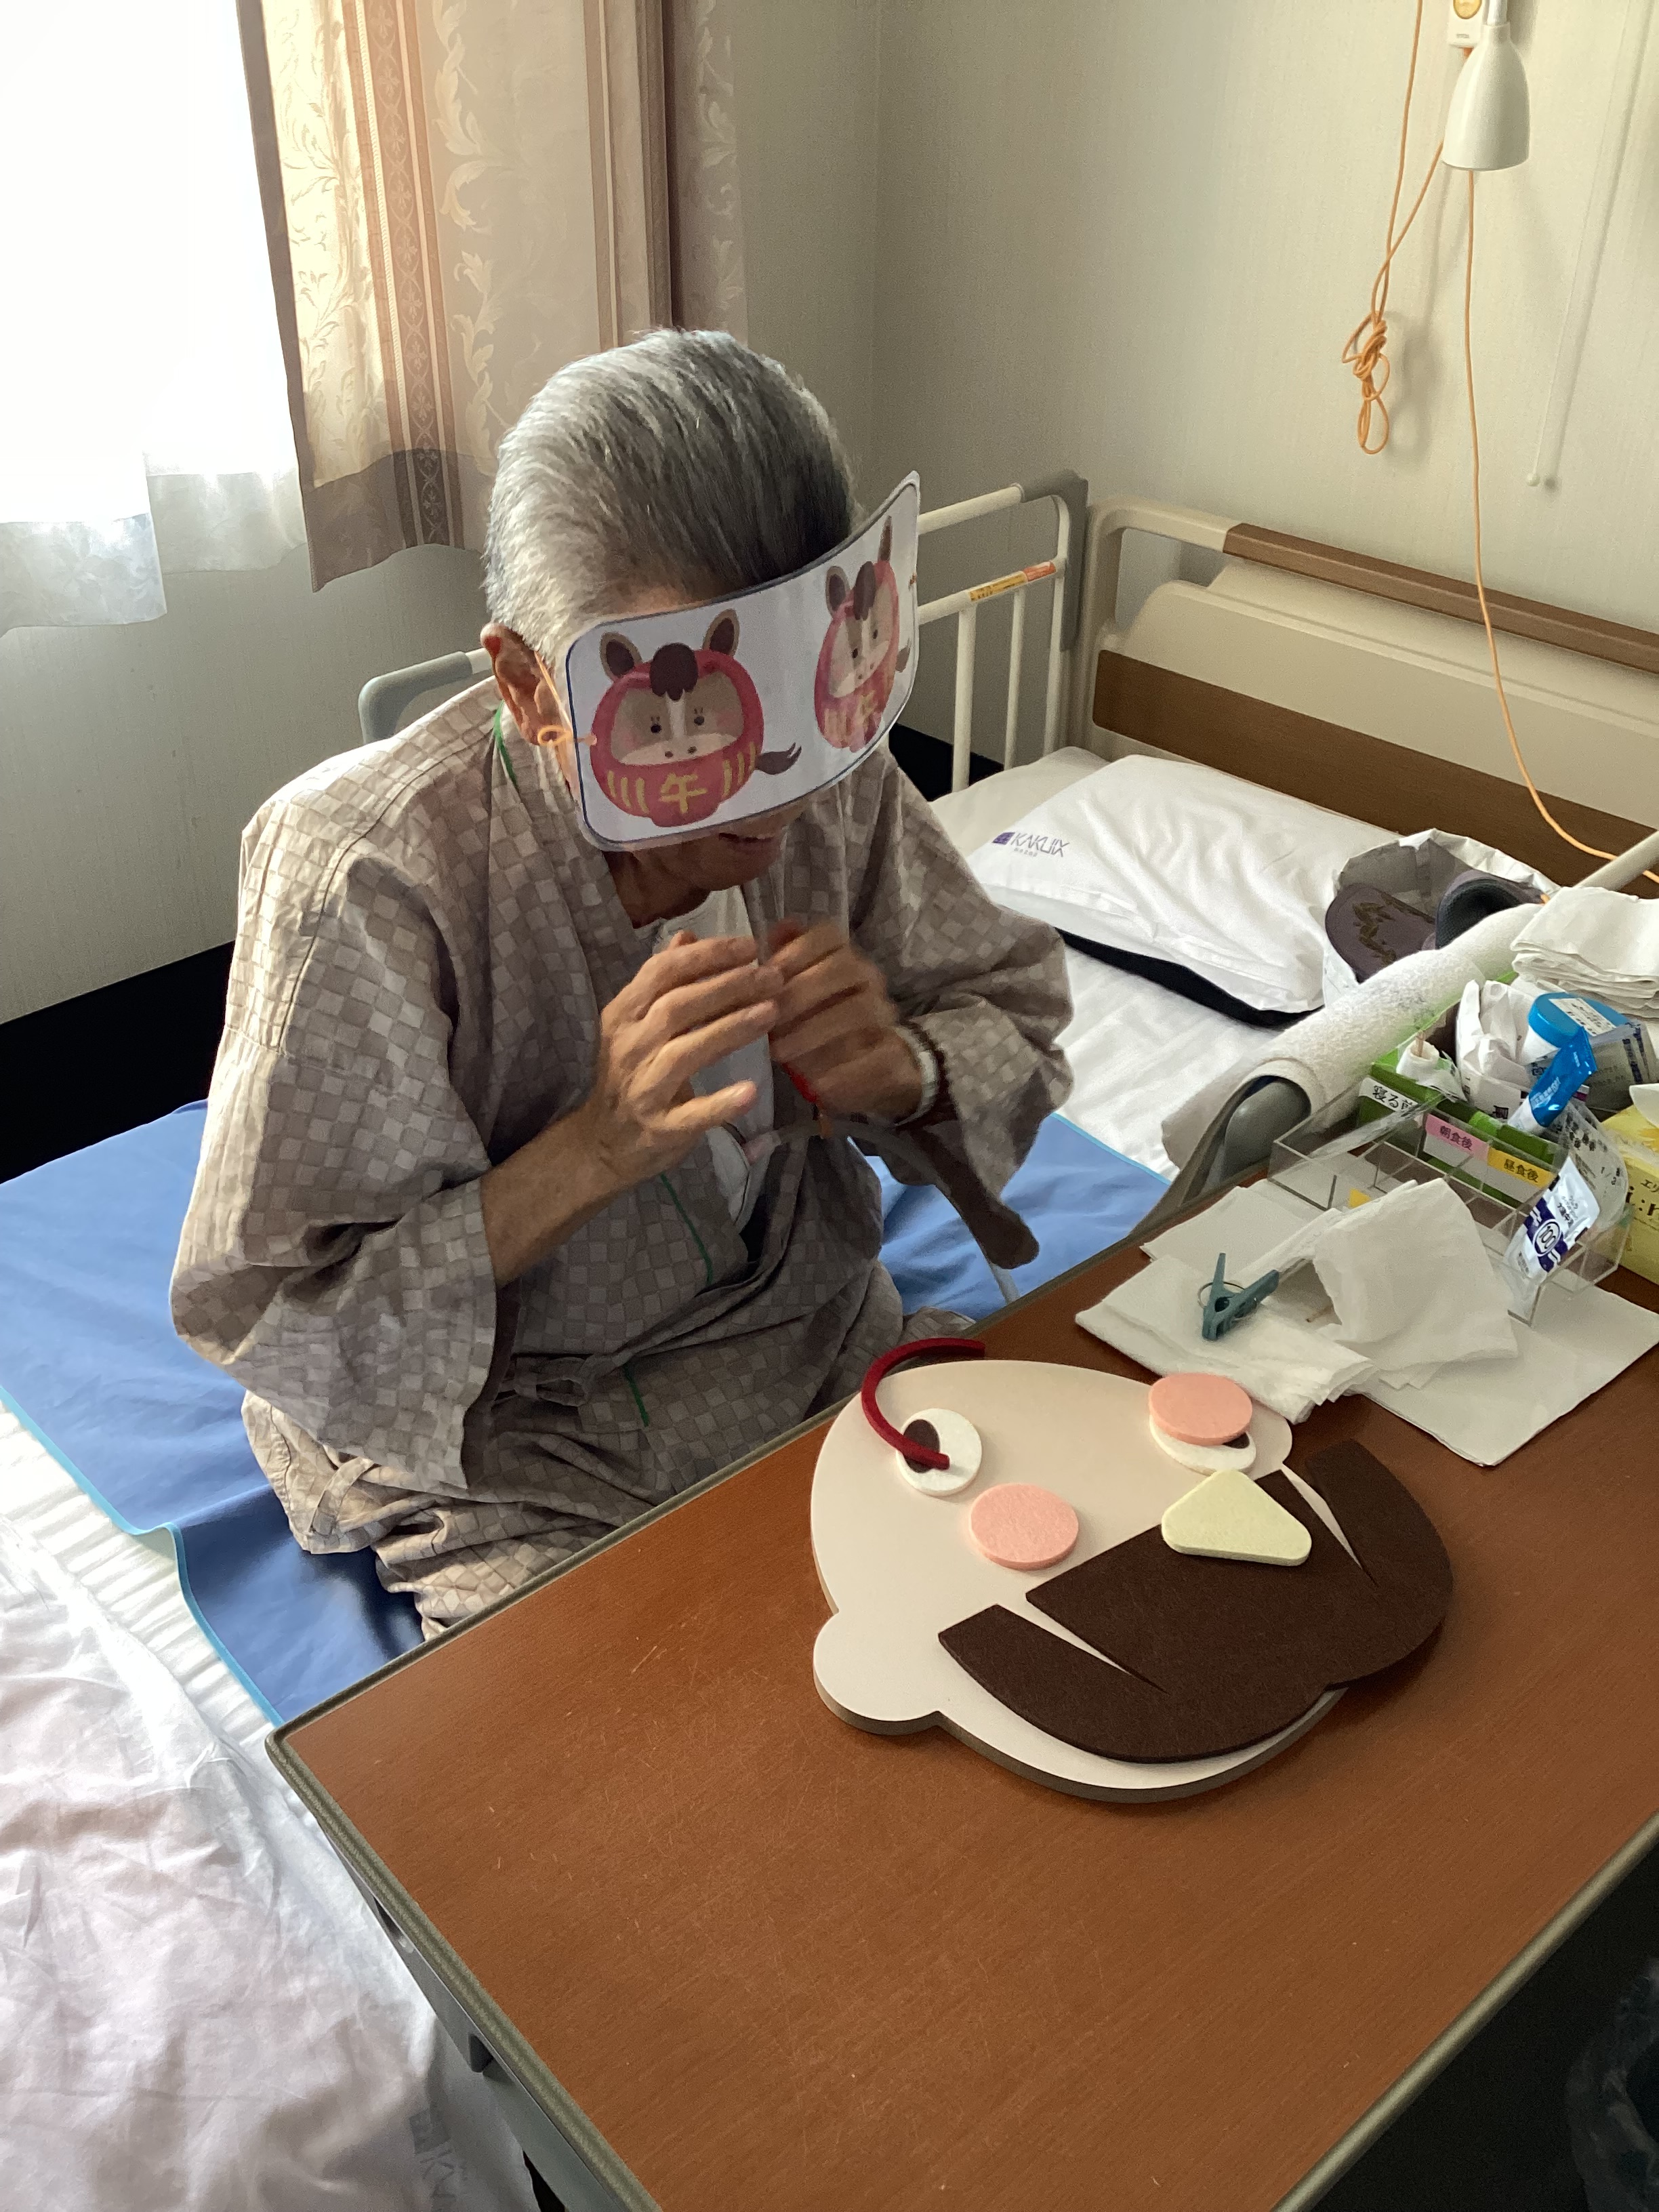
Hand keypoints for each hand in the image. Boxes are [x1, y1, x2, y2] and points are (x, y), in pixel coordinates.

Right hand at [480, 932, 779, 1283]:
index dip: (706, 956)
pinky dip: (721, 1103)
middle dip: (729, 986)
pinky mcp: (660, 1127)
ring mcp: (642, 1088)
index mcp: (622, 1015)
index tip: (749, 945)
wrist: (602, 1143)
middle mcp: (628, 1047)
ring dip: (731, 1028)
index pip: (661, 973)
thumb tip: (687, 935)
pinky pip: (692, 1114)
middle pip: (677, 1006)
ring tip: (772, 1012)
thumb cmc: (630, 1075)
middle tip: (773, 976)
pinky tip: (751, 1092)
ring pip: (687, 1051)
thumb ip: (661, 982)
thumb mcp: (636, 1024)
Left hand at [765, 919, 921, 1121]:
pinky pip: (873, 1058)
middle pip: (843, 968)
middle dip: (801, 992)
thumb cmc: (826, 1023)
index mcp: (845, 959)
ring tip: (780, 1052)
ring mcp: (885, 1017)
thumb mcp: (802, 994)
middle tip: (768, 1019)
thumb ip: (788, 964)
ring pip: (857, 1012)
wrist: (878, 1066)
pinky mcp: (893, 1055)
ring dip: (813, 1032)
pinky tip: (816, 1083)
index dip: (797, 950)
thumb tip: (778, 928)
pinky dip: (842, 1071)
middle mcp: (869, 980)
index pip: (828, 936)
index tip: (767, 973)